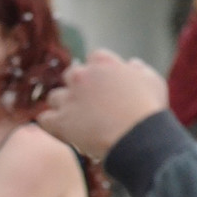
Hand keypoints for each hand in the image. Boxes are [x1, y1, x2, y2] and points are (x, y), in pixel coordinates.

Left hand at [39, 49, 167, 159]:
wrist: (139, 138)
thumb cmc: (149, 111)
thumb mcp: (152, 82)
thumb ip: (138, 70)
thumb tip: (131, 64)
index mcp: (104, 62)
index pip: (94, 58)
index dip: (99, 72)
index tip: (104, 84)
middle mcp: (82, 76)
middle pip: (71, 75)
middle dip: (78, 87)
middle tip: (89, 103)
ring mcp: (69, 98)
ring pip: (55, 97)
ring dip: (63, 106)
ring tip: (76, 120)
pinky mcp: (60, 121)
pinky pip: (45, 118)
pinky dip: (51, 124)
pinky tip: (61, 130)